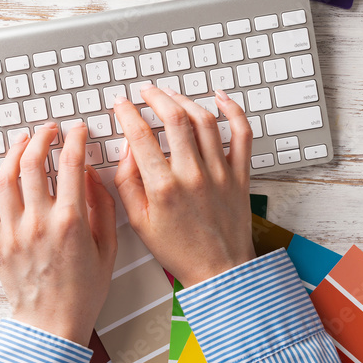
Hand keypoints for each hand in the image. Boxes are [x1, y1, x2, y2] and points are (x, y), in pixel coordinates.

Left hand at [0, 122, 116, 344]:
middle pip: (32, 162)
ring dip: (12, 152)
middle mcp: (38, 222)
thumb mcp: (108, 248)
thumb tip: (91, 174)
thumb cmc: (83, 292)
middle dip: (41, 137)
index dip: (75, 138)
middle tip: (49, 130)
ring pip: (4, 178)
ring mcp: (12, 232)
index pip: (71, 163)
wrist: (52, 325)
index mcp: (70, 221)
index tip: (77, 129)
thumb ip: (102, 207)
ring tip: (21, 141)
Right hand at [113, 87, 255, 286]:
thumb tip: (127, 149)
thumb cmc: (179, 250)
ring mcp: (220, 172)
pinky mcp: (240, 174)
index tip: (121, 105)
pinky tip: (220, 97)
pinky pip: (241, 134)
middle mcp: (193, 175)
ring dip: (185, 100)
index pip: (140, 136)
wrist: (219, 271)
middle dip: (156, 97)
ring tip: (171, 95)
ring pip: (204, 120)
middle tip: (145, 92)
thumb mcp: (138, 222)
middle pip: (174, 118)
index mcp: (164, 188)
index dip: (126, 113)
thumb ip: (127, 182)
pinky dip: (233, 110)